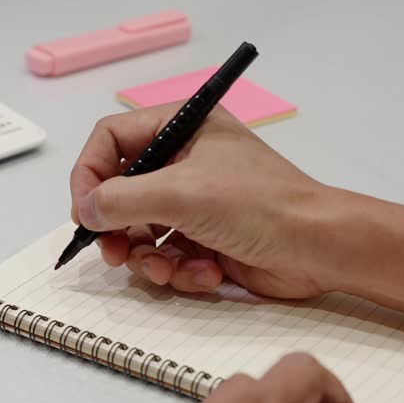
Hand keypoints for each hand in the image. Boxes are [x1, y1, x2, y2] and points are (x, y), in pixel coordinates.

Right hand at [70, 102, 336, 297]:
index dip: (90, 174)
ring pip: (139, 230)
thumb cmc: (257, 205)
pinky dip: (178, 270)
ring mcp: (192, 201)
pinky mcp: (202, 238)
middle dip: (117, 228)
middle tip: (114, 254)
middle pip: (119, 191)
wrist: (320, 249)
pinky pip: (165, 254)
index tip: (84, 212)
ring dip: (148, 257)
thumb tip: (85, 211)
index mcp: (181, 128)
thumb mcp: (181, 194)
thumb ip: (122, 199)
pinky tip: (204, 275)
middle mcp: (182, 160)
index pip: (111, 140)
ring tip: (169, 270)